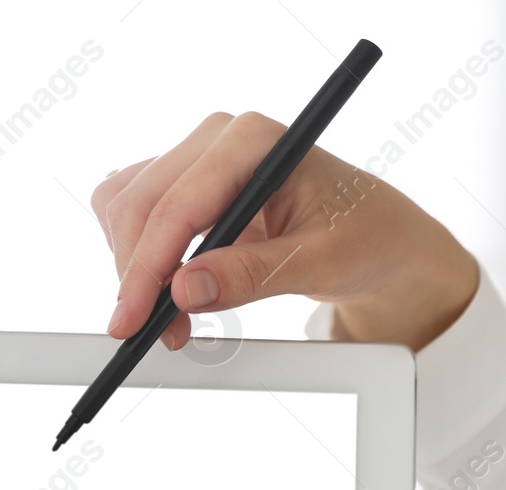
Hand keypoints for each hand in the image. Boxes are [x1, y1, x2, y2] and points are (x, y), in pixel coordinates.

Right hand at [91, 112, 478, 352]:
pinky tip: (167, 291)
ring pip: (125, 209)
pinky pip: (134, 214)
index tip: (131, 320)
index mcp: (253, 140)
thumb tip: (185, 290)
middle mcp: (219, 139)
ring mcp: (199, 159)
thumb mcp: (318, 263)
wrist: (379, 240)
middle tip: (156, 333)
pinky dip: (139, 258)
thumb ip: (251, 275)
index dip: (146, 268)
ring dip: (136, 269)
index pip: (177, 205)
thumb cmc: (365, 238)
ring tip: (171, 319)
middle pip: (137, 205)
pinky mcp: (187, 184)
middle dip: (138, 276)